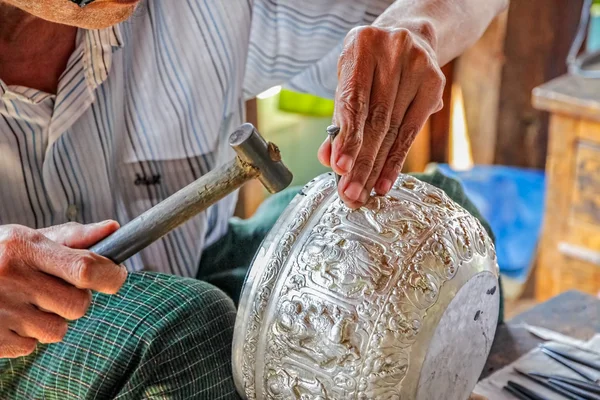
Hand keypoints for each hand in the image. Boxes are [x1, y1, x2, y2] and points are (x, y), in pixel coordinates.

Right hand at [0, 221, 126, 357]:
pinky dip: (26, 335)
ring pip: (58, 330)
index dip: (111, 276)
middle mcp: (12, 277)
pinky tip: (8, 316)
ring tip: (27, 301)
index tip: (117, 277)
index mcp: (24, 247)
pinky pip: (32, 346)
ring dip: (51, 319)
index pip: (85, 269)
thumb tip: (113, 230)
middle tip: (55, 289)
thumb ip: (72, 237)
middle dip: (76, 299)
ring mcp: (0, 310)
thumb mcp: (27, 238)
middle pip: (79, 305)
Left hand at [318, 24, 444, 207]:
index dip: (347, 137)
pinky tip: (383, 182)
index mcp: (362, 46)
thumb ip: (338, 119)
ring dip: (376, 167)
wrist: (409, 38)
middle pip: (376, 119)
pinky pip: (412, 131)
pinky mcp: (435, 82)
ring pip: (394, 129)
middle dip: (360, 161)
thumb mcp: (348, 82)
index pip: (354, 100)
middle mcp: (392, 51)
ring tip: (362, 193)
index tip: (339, 167)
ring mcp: (418, 65)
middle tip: (349, 193)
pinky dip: (395, 160)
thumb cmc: (370, 67)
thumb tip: (328, 158)